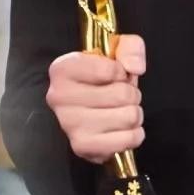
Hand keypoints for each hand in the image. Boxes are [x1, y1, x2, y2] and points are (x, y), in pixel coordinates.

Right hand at [45, 33, 145, 163]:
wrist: (91, 109)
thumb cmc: (102, 78)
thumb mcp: (116, 50)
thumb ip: (130, 47)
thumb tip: (134, 68)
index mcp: (62, 69)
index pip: (110, 69)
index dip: (122, 72)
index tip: (115, 75)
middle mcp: (59, 97)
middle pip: (122, 94)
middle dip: (131, 94)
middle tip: (120, 96)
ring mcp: (69, 124)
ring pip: (128, 116)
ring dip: (133, 113)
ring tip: (121, 111)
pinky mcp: (83, 147)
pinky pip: (129, 139)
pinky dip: (134, 134)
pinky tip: (122, 129)